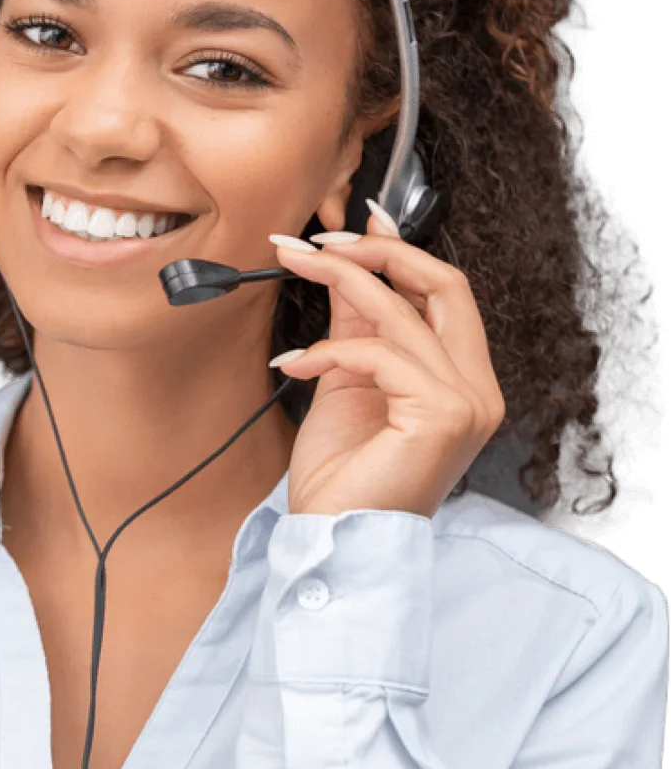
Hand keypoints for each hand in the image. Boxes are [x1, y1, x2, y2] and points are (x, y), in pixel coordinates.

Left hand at [269, 207, 505, 518]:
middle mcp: (478, 390)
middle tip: (318, 243)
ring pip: (403, 312)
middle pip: (445, 284)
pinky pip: (381, 353)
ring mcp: (468, 404)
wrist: (333, 542)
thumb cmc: (342, 476)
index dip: (398, 251)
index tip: (348, 227)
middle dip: (378, 252)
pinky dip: (329, 349)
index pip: (445, 294)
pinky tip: (295, 364)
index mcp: (463, 381)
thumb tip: (347, 262)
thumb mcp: (345, 380)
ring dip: (338, 280)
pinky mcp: (443, 417)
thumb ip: (354, 321)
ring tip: (290, 270)